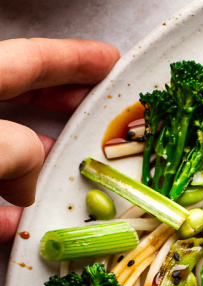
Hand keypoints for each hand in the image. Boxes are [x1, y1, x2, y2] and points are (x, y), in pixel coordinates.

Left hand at [0, 37, 118, 240]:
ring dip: (32, 166)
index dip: (75, 59)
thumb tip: (31, 178)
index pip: (32, 58)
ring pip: (3, 147)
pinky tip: (17, 227)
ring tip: (63, 180)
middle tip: (97, 115)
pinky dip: (2, 208)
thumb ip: (21, 151)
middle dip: (60, 106)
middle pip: (18, 95)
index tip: (110, 62)